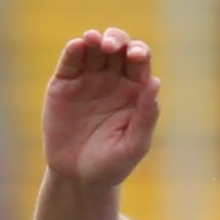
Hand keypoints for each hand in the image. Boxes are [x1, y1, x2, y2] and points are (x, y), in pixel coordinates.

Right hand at [43, 28, 160, 190]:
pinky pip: (70, 61)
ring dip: (96, 39)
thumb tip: (155, 82)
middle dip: (117, 40)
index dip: (139, 53)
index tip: (136, 57)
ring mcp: (87, 79)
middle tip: (111, 47)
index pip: (140, 61)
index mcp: (134, 90)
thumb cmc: (112, 165)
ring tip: (94, 40)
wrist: (77, 179)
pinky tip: (78, 45)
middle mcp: (112, 79)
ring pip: (93, 48)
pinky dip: (74, 49)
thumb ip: (146, 116)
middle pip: (118, 47)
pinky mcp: (64, 85)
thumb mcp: (133, 145)